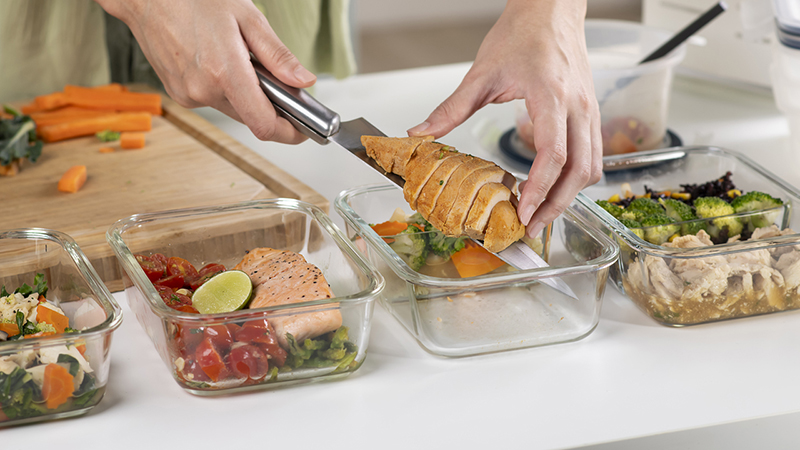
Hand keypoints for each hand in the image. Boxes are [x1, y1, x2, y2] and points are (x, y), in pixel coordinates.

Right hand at [96, 0, 314, 143]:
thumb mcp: (247, 18)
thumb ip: (277, 56)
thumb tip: (303, 81)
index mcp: (224, 72)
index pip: (263, 124)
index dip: (288, 132)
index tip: (303, 131)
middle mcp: (203, 90)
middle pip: (251, 118)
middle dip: (270, 107)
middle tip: (280, 85)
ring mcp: (187, 95)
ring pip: (233, 110)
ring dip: (247, 96)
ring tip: (243, 62)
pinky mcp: (178, 94)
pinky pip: (213, 101)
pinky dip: (225, 89)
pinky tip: (220, 64)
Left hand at [408, 0, 601, 237]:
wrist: (551, 8)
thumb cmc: (523, 33)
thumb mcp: (481, 72)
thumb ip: (451, 108)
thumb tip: (421, 133)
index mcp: (551, 96)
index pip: (553, 154)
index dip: (540, 188)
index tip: (523, 210)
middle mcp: (578, 106)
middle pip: (580, 170)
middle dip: (557, 204)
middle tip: (532, 227)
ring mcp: (590, 110)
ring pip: (592, 166)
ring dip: (570, 195)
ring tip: (543, 213)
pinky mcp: (591, 112)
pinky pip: (594, 154)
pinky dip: (577, 178)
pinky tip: (555, 187)